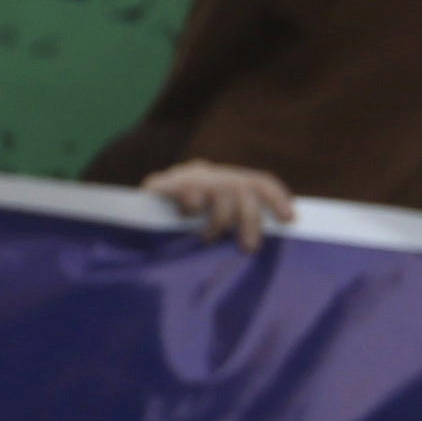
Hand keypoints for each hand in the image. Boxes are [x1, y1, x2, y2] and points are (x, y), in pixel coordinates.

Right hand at [144, 159, 295, 250]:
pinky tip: (185, 218)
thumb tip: (270, 234)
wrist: (131, 216)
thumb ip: (235, 223)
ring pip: (219, 191)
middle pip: (241, 188)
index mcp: (225, 181)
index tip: (290, 219)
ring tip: (209, 238)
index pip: (259, 182)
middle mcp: (209, 173)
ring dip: (219, 219)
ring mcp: (185, 176)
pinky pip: (186, 192)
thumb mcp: (213, 223)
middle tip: (248, 246)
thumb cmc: (179, 231)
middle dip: (248, 219)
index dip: (276, 198)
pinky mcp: (161, 183)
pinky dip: (191, 206)